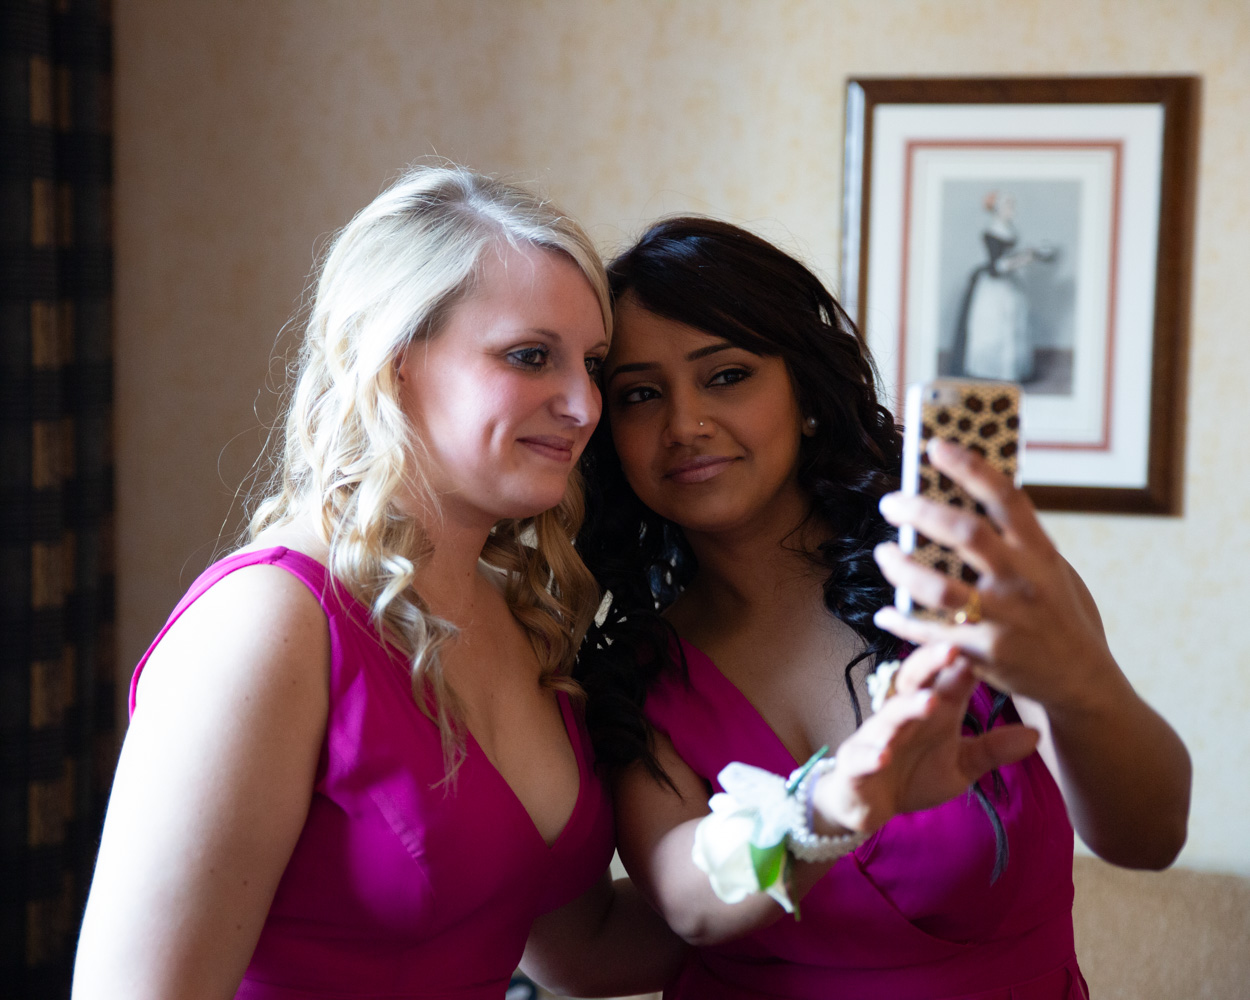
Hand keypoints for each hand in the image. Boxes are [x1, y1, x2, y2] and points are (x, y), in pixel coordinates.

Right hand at [813, 642, 1037, 834]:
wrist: (867, 803)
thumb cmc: (914, 774)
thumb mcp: (960, 765)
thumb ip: (992, 749)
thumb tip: (1037, 733)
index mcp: (932, 710)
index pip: (948, 677)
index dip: (965, 658)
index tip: (985, 635)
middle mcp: (904, 715)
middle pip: (915, 682)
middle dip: (930, 664)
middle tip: (951, 650)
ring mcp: (878, 737)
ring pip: (890, 715)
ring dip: (908, 708)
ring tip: (928, 703)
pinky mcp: (857, 762)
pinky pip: (863, 755)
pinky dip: (871, 754)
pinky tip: (882, 755)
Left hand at [870, 438, 1118, 713]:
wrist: (1082, 685)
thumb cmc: (1062, 618)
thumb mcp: (1055, 572)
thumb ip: (1019, 543)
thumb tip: (971, 501)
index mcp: (1040, 554)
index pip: (1006, 497)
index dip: (970, 467)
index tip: (936, 446)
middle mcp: (1022, 582)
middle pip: (964, 534)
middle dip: (920, 511)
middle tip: (890, 502)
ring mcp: (1002, 620)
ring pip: (938, 586)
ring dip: (901, 567)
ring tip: (883, 553)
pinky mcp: (983, 655)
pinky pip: (929, 633)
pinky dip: (901, 620)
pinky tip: (885, 610)